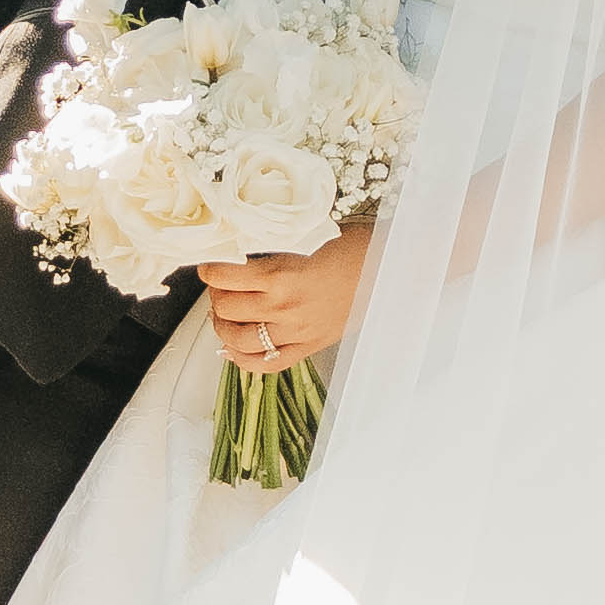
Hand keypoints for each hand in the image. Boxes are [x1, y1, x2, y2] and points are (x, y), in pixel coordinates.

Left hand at [200, 219, 374, 365]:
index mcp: (280, 276)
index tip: (211, 266)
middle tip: (223, 285)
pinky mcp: (309, 347)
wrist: (393, 268)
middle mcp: (284, 308)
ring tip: (225, 313)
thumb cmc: (357, 247)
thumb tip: (240, 257)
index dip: (210, 270)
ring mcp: (295, 332)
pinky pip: (265, 364)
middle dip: (217, 295)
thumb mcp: (307, 240)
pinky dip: (241, 359)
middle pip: (224, 308)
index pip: (222, 277)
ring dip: (223, 325)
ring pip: (236, 340)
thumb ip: (273, 254)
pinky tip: (232, 348)